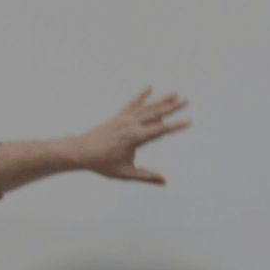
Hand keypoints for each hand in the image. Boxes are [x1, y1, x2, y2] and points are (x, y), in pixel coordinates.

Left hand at [75, 87, 190, 184]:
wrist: (81, 151)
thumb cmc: (102, 164)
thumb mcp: (125, 173)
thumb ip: (146, 176)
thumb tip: (164, 181)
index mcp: (134, 137)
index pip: (160, 130)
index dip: (176, 126)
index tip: (189, 122)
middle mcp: (130, 124)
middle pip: (156, 113)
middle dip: (173, 107)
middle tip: (187, 100)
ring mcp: (124, 119)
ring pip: (146, 107)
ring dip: (161, 100)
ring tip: (175, 93)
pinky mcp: (118, 116)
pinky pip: (132, 104)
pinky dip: (141, 96)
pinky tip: (149, 88)